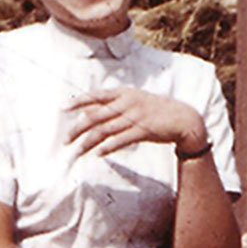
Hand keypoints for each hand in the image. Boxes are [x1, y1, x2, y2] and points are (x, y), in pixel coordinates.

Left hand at [66, 87, 204, 158]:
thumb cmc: (156, 110)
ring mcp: (135, 116)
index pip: (96, 95)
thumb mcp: (134, 101)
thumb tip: (88, 110)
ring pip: (105, 130)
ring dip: (88, 143)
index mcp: (124, 93)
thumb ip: (113, 105)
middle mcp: (127, 103)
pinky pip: (120, 140)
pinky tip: (98, 154)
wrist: (183, 118)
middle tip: (65, 140)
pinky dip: (108, 147)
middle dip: (78, 128)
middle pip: (96, 116)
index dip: (78, 102)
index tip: (63, 109)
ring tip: (77, 152)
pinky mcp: (143, 130)